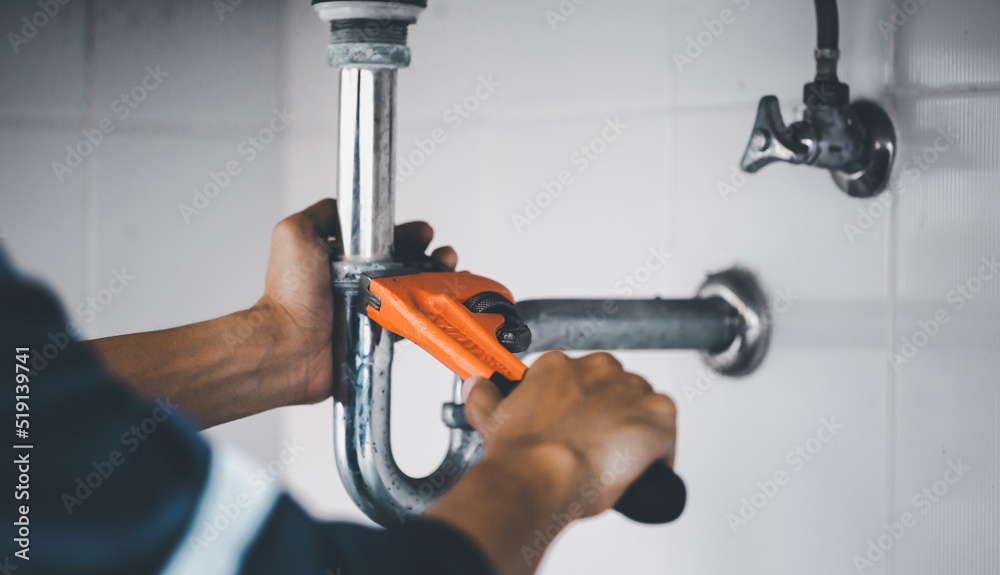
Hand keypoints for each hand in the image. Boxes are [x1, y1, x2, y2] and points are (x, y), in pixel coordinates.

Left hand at [256, 199, 456, 405]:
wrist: (290, 346)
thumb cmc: (289, 295)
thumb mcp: (296, 234)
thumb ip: (322, 214)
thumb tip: (346, 206)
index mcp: (339, 259)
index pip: (381, 241)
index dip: (405, 234)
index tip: (423, 233)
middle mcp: (354, 282)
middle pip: (402, 264)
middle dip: (427, 256)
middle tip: (443, 255)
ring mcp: (366, 309)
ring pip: (409, 292)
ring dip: (433, 282)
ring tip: (447, 275)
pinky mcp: (374, 335)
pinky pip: (406, 321)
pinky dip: (424, 312)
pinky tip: (435, 305)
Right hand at [462, 351, 676, 517]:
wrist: (541, 476)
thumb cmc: (521, 455)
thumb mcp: (490, 419)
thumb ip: (481, 396)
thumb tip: (474, 384)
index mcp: (559, 366)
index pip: (580, 378)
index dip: (580, 407)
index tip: (576, 425)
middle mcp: (597, 370)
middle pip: (615, 389)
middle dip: (609, 416)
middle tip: (596, 447)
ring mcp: (631, 390)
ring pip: (642, 407)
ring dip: (634, 432)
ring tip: (616, 463)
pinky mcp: (657, 414)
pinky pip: (666, 431)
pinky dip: (658, 452)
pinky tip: (639, 471)